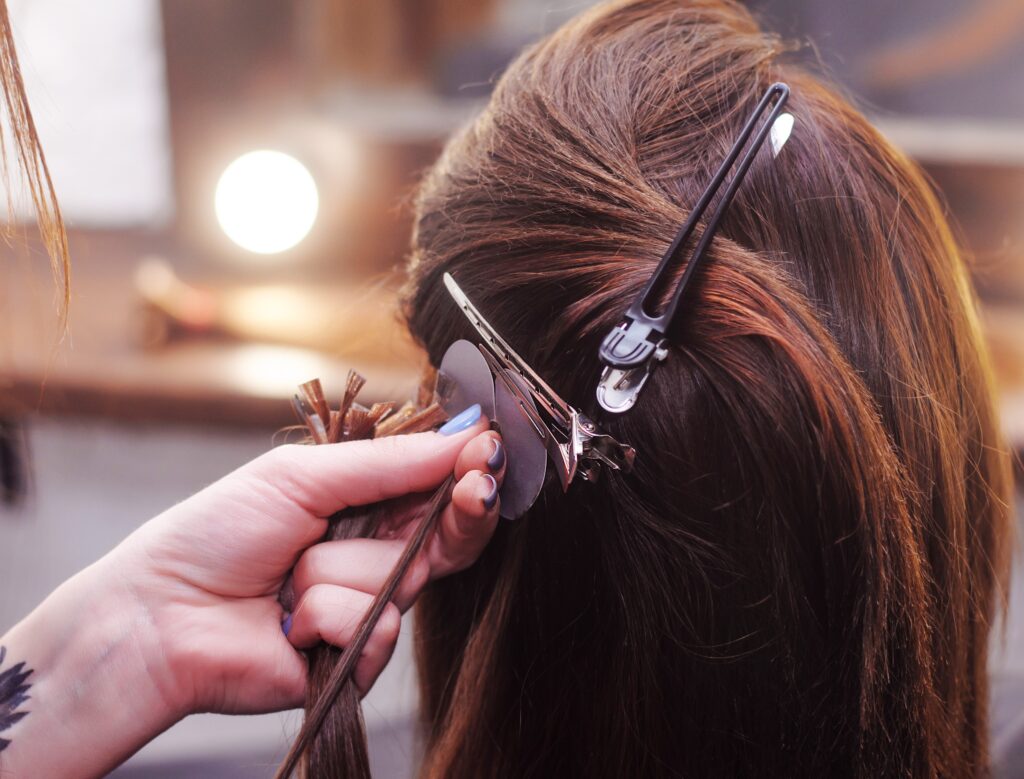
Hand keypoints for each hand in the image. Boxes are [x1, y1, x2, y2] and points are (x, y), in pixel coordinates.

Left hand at [0, 407, 503, 776]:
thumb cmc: (217, 533)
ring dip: (338, 570)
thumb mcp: (302, 477)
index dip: (471, 471)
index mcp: (364, 505)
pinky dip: (327, 617)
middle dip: (460, 509)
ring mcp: (366, 605)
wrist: (162, 615)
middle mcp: (374, 554)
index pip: (437, 488)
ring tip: (288, 576)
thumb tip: (463, 436)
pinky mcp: (355, 658)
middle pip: (449, 534)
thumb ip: (387, 463)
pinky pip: (375, 628)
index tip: (493, 451)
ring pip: (402, 579)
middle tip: (475, 488)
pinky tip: (289, 620)